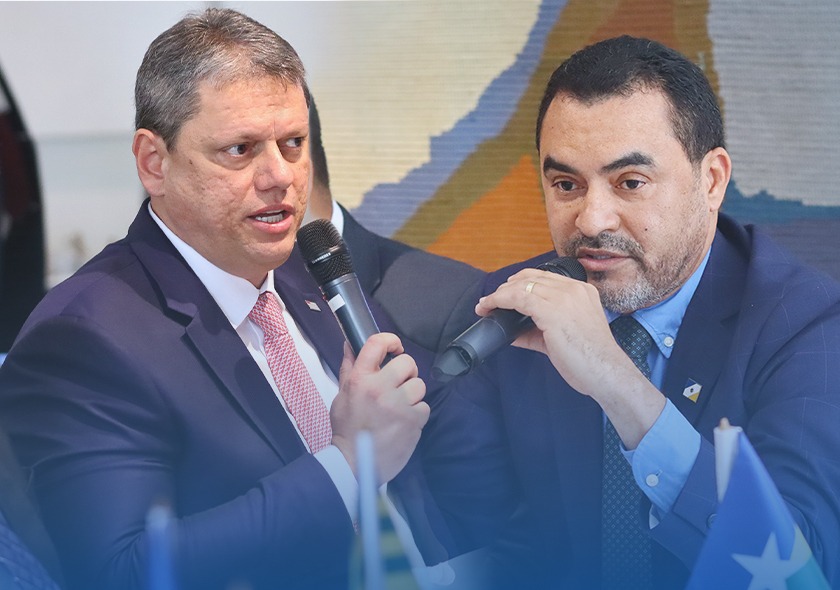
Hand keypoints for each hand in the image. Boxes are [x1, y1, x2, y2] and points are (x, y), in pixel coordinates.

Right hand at [330, 333, 429, 483]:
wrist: (354, 465)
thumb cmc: (348, 430)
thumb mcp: (342, 396)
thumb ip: (349, 368)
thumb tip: (351, 344)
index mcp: (359, 380)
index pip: (377, 344)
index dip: (390, 341)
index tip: (395, 348)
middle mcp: (379, 389)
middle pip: (407, 362)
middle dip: (406, 372)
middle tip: (398, 385)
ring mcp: (397, 405)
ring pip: (419, 385)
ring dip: (412, 395)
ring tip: (399, 407)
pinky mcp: (412, 421)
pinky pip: (424, 407)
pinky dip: (417, 414)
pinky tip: (403, 423)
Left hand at [476, 269, 663, 447]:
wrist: (606, 372)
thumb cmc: (589, 360)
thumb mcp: (563, 338)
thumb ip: (538, 333)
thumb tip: (513, 334)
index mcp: (581, 291)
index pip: (544, 277)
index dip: (520, 282)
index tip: (504, 294)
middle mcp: (573, 289)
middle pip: (530, 278)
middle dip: (506, 287)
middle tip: (490, 301)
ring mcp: (563, 297)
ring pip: (521, 286)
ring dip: (498, 295)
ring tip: (485, 305)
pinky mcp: (552, 311)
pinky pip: (517, 298)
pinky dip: (498, 301)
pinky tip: (488, 308)